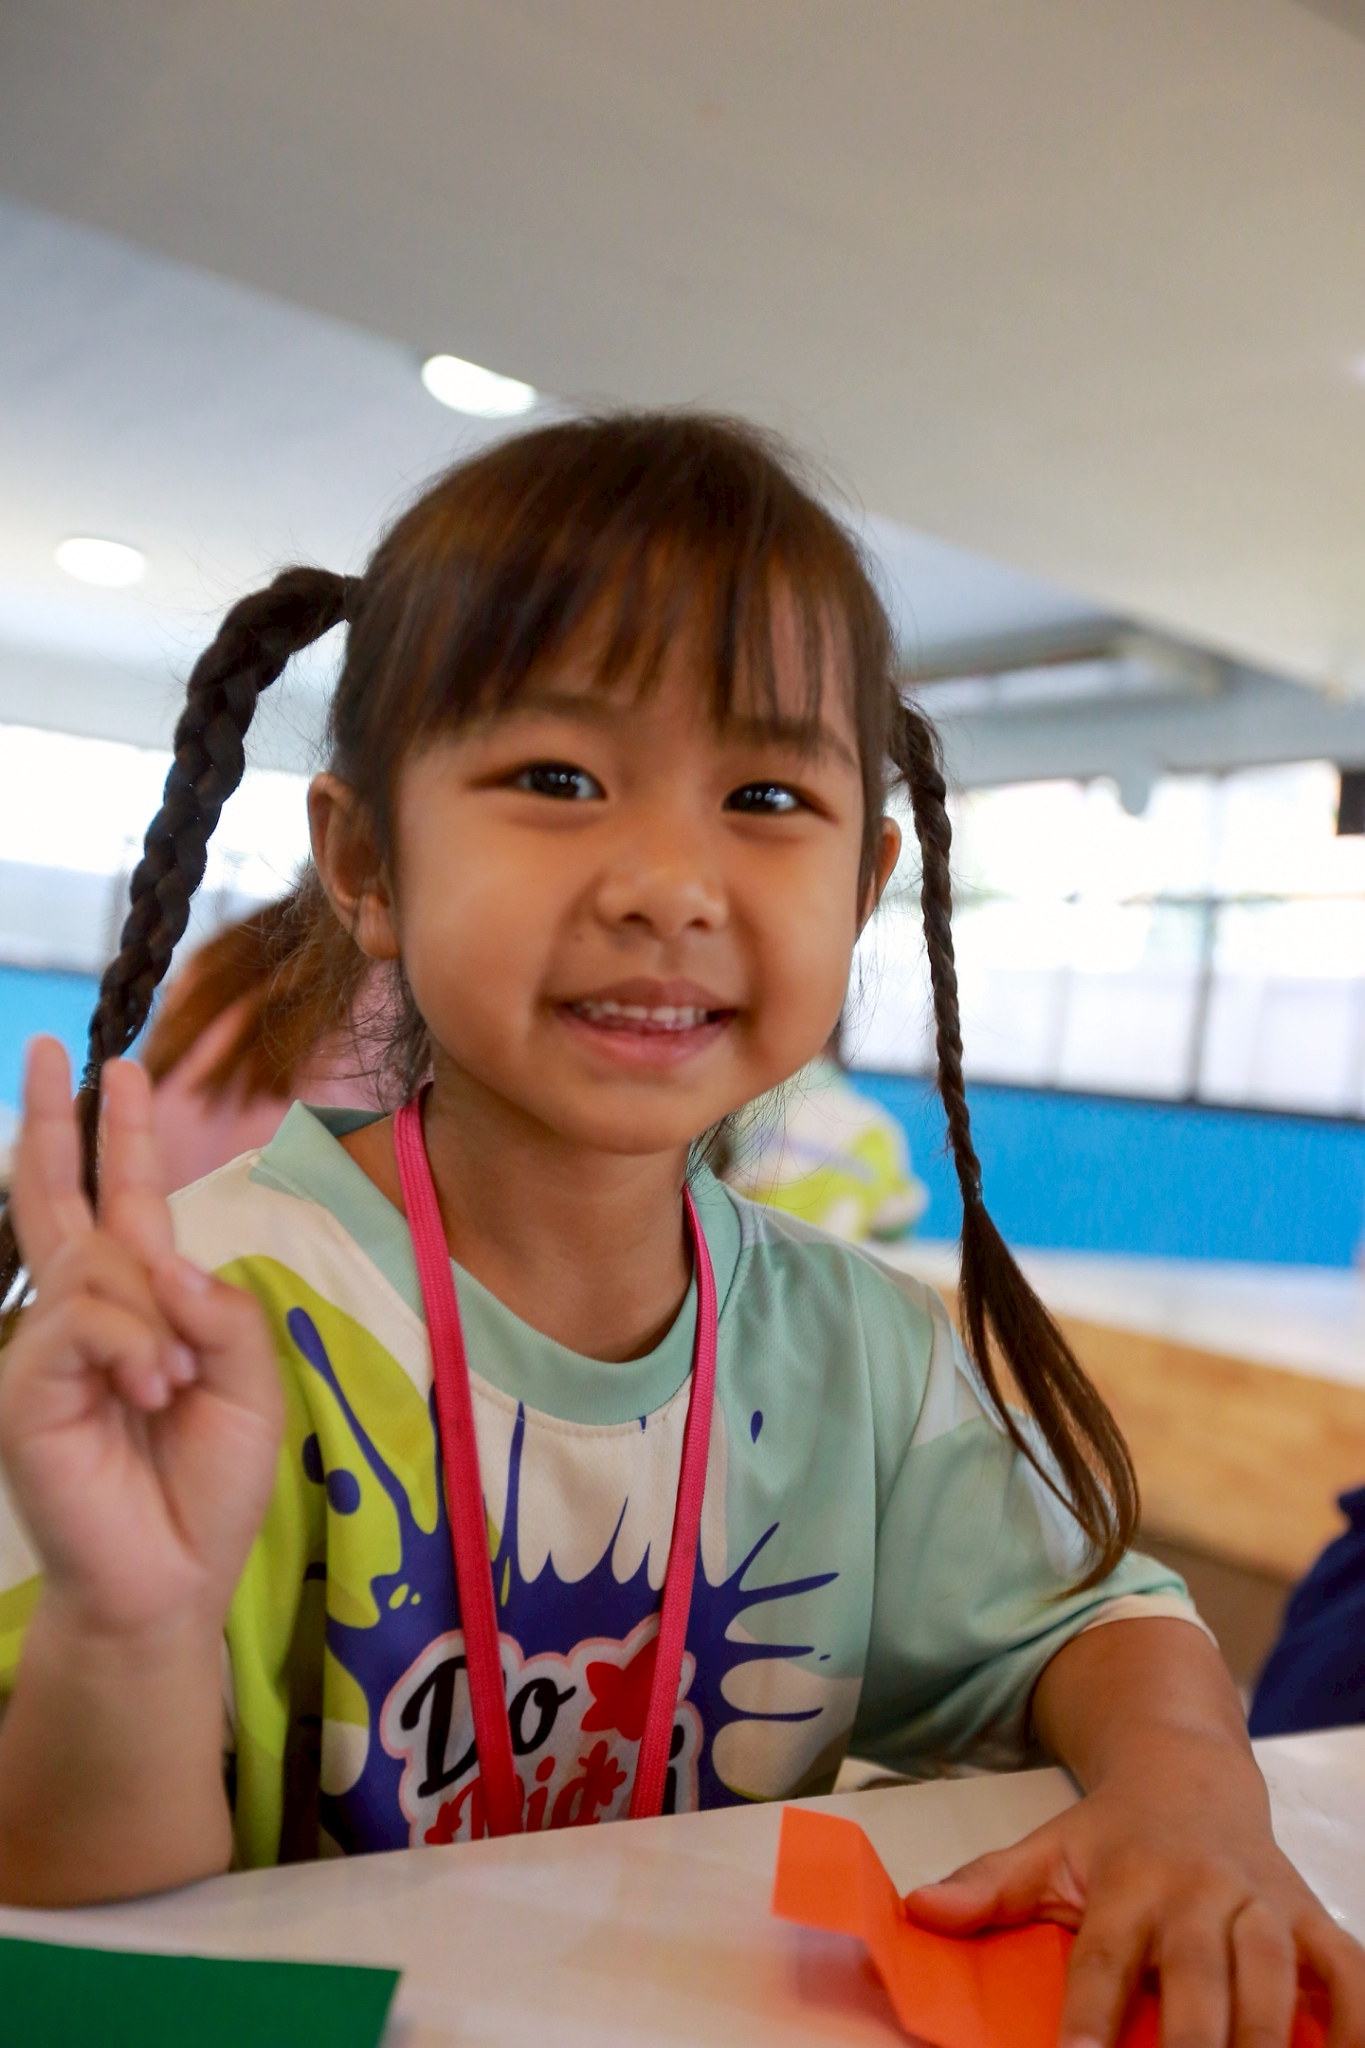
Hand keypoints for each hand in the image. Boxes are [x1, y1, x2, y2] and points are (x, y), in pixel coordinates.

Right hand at [0, 1038, 282, 1642]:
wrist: (170, 1578)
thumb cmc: (208, 1485)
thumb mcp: (249, 1383)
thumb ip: (220, 1308)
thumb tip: (161, 1259)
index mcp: (142, 1305)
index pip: (126, 1203)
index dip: (123, 1137)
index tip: (120, 1069)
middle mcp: (84, 1315)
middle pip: (62, 1197)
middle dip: (60, 1121)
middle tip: (51, 1047)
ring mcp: (46, 1349)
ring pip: (99, 1265)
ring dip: (155, 1319)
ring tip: (173, 1388)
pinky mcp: (25, 1388)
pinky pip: (82, 1319)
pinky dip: (132, 1346)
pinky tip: (151, 1391)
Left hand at [905, 1727, 1364, 2047]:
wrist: (1191, 1775)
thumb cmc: (1114, 1837)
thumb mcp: (1046, 1850)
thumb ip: (988, 1887)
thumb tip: (918, 1911)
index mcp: (1128, 1881)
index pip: (1105, 1957)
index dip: (1090, 2014)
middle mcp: (1199, 1894)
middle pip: (1199, 1977)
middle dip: (1192, 2044)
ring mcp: (1262, 1907)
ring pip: (1275, 1979)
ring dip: (1267, 2041)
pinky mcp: (1313, 1920)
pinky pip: (1350, 1973)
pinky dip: (1356, 2019)